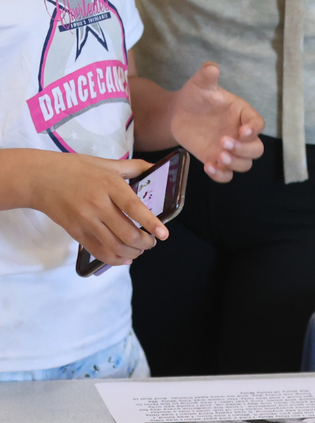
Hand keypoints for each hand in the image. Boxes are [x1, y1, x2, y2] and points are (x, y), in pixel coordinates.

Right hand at [28, 153, 168, 266]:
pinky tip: (124, 258)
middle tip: (152, 242)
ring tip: (140, 250)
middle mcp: (98, 204)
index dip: (151, 223)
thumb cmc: (77, 168)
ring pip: (114, 246)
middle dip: (145, 243)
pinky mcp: (75, 232)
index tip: (164, 234)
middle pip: (126, 233)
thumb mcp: (107, 163)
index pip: (134, 207)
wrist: (43, 179)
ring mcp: (86, 220)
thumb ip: (134, 167)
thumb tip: (156, 167)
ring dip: (132, 253)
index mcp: (110, 184)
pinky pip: (98, 251)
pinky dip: (114, 259)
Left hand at [169, 63, 263, 182]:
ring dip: (235, 164)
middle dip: (244, 149)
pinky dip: (221, 175)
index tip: (243, 130)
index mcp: (242, 113)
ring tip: (217, 157)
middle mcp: (240, 133)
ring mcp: (230, 149)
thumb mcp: (200, 84)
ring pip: (245, 164)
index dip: (254, 129)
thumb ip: (206, 76)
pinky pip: (227, 175)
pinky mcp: (217, 160)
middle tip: (224, 143)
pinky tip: (209, 167)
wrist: (178, 113)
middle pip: (256, 149)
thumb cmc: (195, 96)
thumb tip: (211, 67)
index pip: (258, 123)